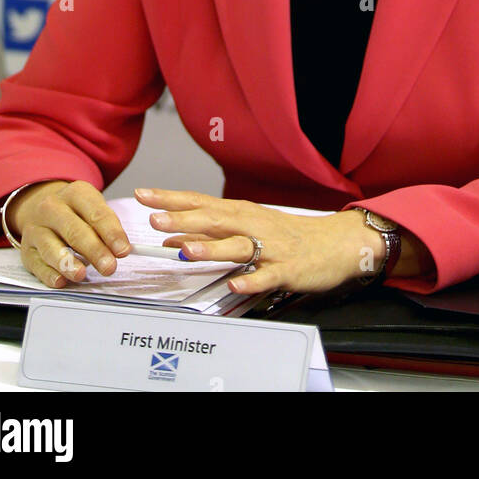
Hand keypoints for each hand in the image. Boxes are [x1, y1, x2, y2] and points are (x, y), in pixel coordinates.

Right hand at [8, 180, 130, 287]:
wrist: (40, 207)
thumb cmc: (75, 211)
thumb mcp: (92, 206)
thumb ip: (107, 226)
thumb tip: (121, 249)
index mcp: (75, 193)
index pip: (96, 214)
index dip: (111, 233)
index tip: (123, 250)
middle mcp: (52, 207)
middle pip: (74, 231)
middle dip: (94, 251)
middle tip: (109, 266)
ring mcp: (36, 229)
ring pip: (52, 247)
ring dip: (68, 263)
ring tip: (81, 274)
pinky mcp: (27, 250)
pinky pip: (37, 264)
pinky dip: (48, 274)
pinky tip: (60, 280)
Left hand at [134, 188, 386, 295]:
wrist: (335, 243)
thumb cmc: (287, 236)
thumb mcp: (247, 229)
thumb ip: (211, 234)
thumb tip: (174, 237)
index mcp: (240, 214)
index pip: (199, 202)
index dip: (170, 199)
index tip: (142, 195)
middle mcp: (252, 225)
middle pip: (214, 219)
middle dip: (183, 219)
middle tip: (154, 220)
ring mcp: (269, 247)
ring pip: (237, 246)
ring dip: (211, 247)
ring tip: (185, 250)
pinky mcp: (286, 269)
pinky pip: (265, 276)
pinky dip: (250, 280)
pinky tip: (235, 284)